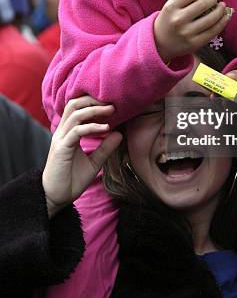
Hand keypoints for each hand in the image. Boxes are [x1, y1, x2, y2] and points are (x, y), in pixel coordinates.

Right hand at [42, 96, 122, 217]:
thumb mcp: (94, 162)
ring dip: (94, 110)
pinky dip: (92, 127)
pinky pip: (76, 132)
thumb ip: (105, 148)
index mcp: (68, 132)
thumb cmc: (72, 180)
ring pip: (75, 114)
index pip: (77, 107)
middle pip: (74, 104)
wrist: (56, 198)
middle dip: (93, 100)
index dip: (93, 102)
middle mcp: (62, 132)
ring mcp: (60, 139)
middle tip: (112, 102)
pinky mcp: (61, 149)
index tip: (112, 104)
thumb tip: (119, 133)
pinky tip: (105, 128)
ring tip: (111, 111)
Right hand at [154, 0, 231, 62]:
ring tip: (222, 7)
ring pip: (211, 18)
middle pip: (203, 4)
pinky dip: (222, 23)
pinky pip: (213, 31)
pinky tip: (225, 17)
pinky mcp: (195, 43)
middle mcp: (178, 19)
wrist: (160, 43)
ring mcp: (187, 33)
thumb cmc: (168, 21)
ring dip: (221, 10)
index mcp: (171, 7)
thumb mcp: (170, 7)